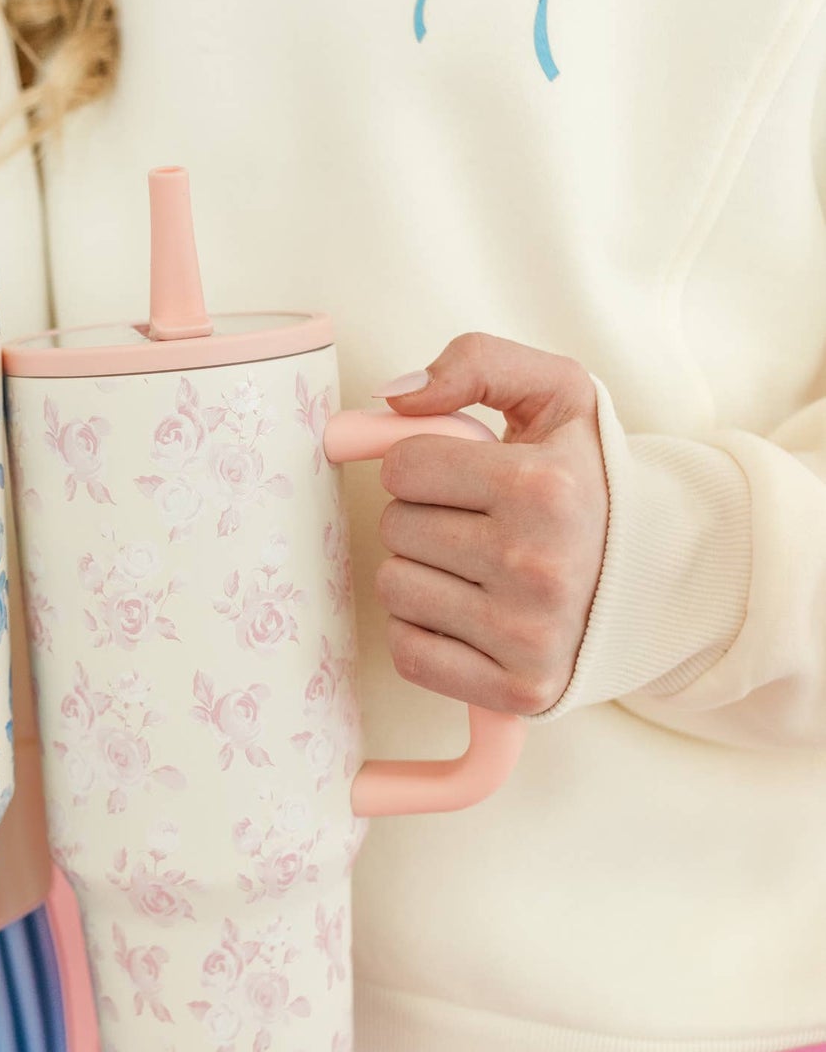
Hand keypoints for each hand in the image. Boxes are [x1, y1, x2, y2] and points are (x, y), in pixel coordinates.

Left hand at [373, 334, 608, 715]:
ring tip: (477, 566)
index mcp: (545, 487)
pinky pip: (409, 653)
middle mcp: (537, 565)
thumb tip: (392, 394)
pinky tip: (471, 613)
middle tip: (477, 521)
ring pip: (394, 589)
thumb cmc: (588, 479)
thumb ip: (475, 362)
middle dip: (422, 516)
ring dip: (420, 573)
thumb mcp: (556, 394)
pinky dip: (424, 632)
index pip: (403, 466)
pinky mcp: (517, 689)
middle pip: (395, 528)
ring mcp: (529, 636)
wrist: (658, 570)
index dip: (422, 463)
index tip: (464, 473)